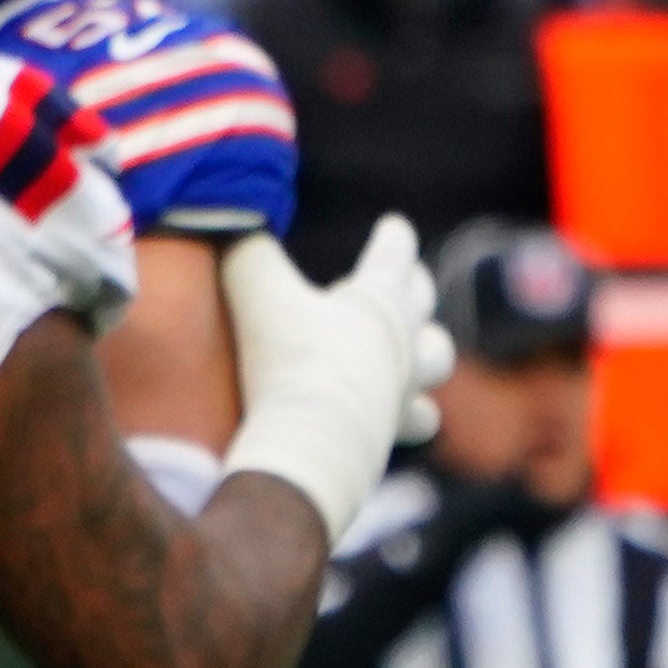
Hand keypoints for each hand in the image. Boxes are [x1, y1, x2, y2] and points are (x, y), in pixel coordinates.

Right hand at [221, 213, 444, 545]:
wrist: (310, 443)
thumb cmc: (289, 362)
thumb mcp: (255, 294)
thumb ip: (245, 253)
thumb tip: (229, 225)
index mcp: (378, 298)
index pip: (394, 254)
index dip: (393, 238)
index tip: (395, 227)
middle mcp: (402, 340)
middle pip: (422, 303)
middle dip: (414, 288)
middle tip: (407, 283)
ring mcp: (403, 388)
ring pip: (437, 362)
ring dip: (428, 354)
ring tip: (416, 357)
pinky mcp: (393, 432)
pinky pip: (418, 419)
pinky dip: (410, 414)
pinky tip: (394, 418)